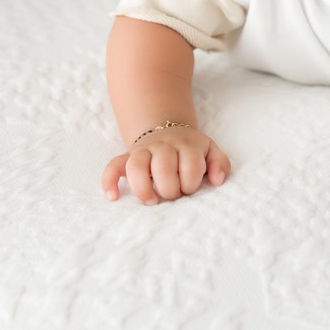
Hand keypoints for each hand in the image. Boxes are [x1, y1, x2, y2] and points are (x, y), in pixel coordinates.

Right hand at [101, 126, 230, 204]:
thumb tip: (217, 180)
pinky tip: (113, 197)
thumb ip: (220, 163)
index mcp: (187, 145)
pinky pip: (112, 166)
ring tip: (151, 201)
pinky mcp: (126, 157)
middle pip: (164, 168)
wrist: (166, 128)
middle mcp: (164, 146)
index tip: (189, 189)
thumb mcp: (210, 150)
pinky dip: (109, 181)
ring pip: (136, 166)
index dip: (191, 183)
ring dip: (143, 188)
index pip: (190, 166)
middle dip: (170, 189)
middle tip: (172, 196)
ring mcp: (143, 150)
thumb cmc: (190, 149)